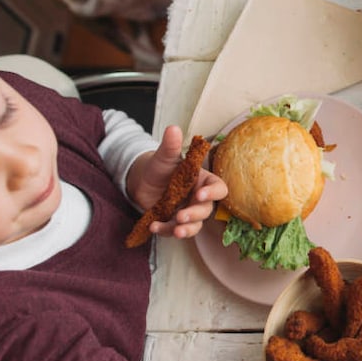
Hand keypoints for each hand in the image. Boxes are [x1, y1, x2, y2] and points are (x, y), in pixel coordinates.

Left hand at [129, 125, 227, 239]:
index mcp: (203, 181)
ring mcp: (188, 212)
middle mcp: (199, 199)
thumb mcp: (164, 157)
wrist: (142, 182)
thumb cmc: (160, 167)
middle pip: (206, 210)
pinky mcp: (175, 223)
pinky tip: (153, 227)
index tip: (199, 194)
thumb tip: (173, 129)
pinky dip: (165, 231)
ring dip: (186, 230)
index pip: (218, 188)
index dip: (212, 193)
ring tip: (175, 231)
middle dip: (195, 214)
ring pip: (194, 225)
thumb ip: (171, 146)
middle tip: (181, 216)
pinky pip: (175, 230)